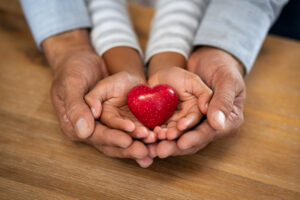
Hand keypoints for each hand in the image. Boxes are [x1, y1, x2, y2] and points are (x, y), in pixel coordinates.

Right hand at [44, 30, 151, 167]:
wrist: (85, 60)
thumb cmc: (75, 70)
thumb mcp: (72, 83)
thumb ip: (77, 106)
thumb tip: (84, 131)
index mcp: (75, 124)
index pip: (95, 135)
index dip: (112, 138)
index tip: (127, 141)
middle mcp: (91, 129)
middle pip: (110, 143)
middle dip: (129, 148)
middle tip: (145, 151)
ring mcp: (106, 125)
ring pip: (123, 139)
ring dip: (138, 144)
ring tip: (154, 147)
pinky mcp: (118, 119)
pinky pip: (131, 131)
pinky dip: (142, 137)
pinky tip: (156, 142)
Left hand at [154, 47, 245, 157]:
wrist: (207, 59)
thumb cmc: (221, 67)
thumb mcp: (226, 80)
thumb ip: (222, 101)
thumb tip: (217, 124)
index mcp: (228, 121)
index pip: (210, 133)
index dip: (194, 139)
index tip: (181, 143)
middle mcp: (211, 126)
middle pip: (193, 140)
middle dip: (175, 145)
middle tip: (161, 150)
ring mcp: (196, 123)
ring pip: (180, 136)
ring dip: (165, 142)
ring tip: (151, 146)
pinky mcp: (182, 117)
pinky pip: (170, 127)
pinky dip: (160, 132)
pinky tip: (148, 136)